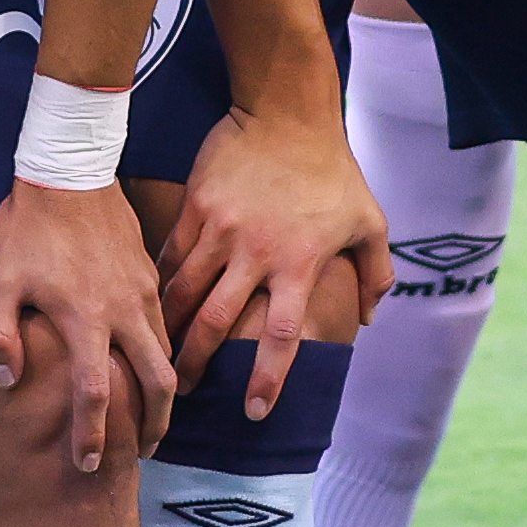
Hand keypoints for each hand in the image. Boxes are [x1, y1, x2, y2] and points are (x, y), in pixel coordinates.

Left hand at [0, 172, 179, 472]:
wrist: (70, 169)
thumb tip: (9, 380)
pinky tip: (148, 363)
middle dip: (155, 425)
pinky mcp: (151, 275)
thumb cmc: (27, 228)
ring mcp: (144, 292)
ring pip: (167, 355)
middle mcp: (124, 311)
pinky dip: (161, 354)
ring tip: (152, 417)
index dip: (92, 435)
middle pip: (157, 384)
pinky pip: (165, 325)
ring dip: (164, 392)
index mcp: (84, 319)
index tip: (89, 465)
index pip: (95, 393)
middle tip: (144, 454)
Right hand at [158, 103, 385, 421]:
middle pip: (218, 323)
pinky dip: (161, 283)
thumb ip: (374, 273)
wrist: (288, 113)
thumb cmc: (333, 170)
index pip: (282, 336)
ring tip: (158, 355)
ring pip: (185, 292)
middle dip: (195, 363)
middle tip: (181, 392)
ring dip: (169, 329)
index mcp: (299, 264)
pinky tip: (151, 304)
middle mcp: (256, 253)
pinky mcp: (197, 207)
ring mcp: (221, 230)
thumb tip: (367, 319)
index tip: (255, 412)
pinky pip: (172, 255)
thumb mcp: (369, 221)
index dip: (268, 378)